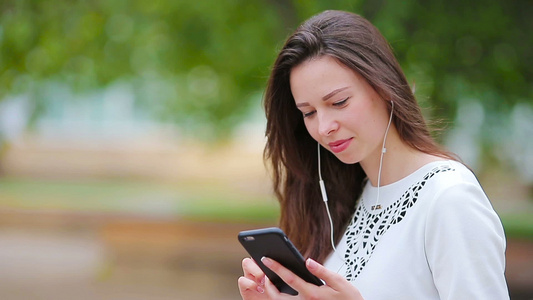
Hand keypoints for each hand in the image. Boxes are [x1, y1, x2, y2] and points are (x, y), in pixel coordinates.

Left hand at [238, 256, 363, 299]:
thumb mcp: (340, 283)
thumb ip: (322, 271)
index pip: (289, 279)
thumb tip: (307, 261)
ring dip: (272, 293)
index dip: (276, 267)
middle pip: (277, 297)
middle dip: (267, 285)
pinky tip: (281, 289)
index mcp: (312, 294)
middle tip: (265, 274)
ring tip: (271, 281)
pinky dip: (281, 297)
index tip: (266, 259)